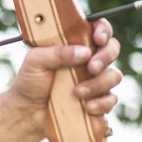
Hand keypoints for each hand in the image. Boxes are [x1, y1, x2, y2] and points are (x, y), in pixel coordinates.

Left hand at [8, 18, 122, 127]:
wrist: (27, 112)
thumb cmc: (29, 82)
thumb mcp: (35, 61)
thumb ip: (57, 53)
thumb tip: (85, 52)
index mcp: (75, 45)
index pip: (97, 29)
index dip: (103, 30)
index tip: (98, 39)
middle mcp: (88, 60)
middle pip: (112, 49)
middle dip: (106, 56)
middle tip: (91, 67)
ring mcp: (95, 80)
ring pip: (114, 76)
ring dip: (99, 83)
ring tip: (77, 92)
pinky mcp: (98, 100)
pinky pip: (111, 99)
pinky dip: (101, 103)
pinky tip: (87, 106)